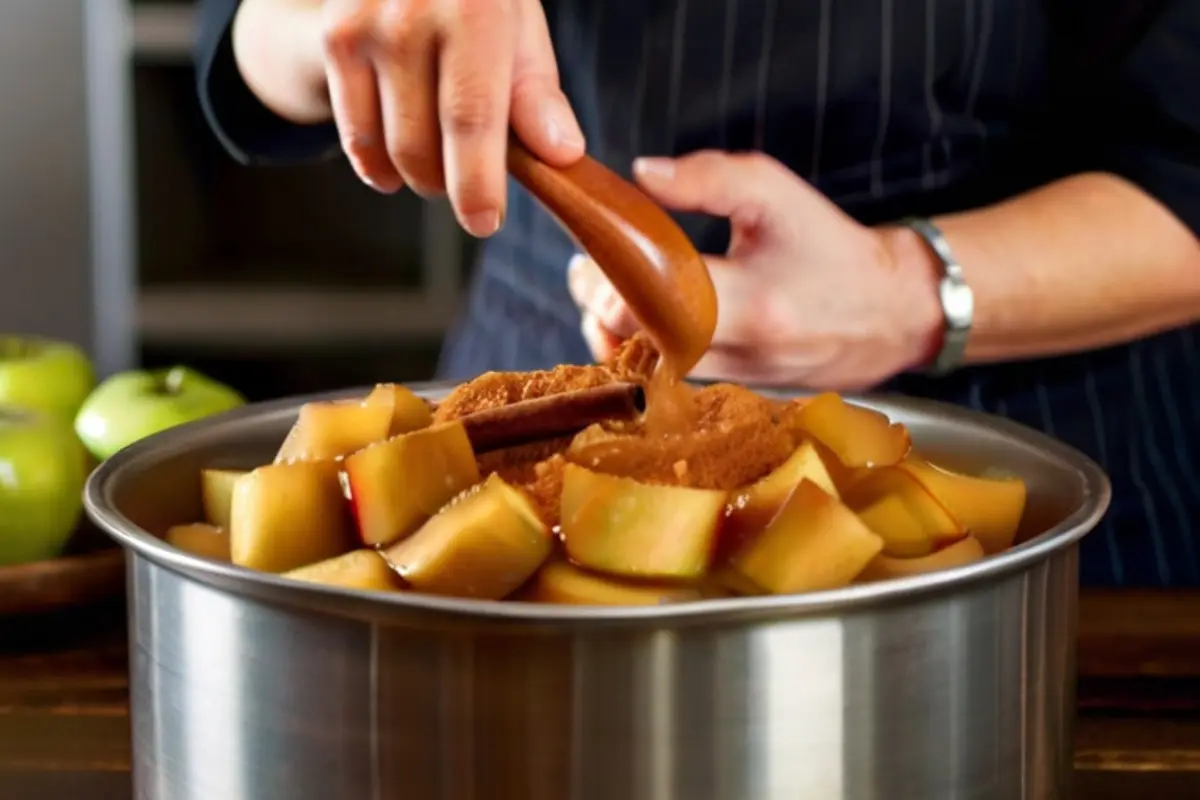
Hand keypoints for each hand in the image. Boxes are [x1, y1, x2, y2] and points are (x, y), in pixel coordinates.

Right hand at [280, 0, 584, 235]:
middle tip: (470, 183)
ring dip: (418, 176)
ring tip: (441, 161)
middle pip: (422, 144)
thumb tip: (561, 154)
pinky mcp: (336, 40)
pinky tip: (397, 164)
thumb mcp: (520, 25)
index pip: (471, 119)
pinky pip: (356, 134)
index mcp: (475, 11)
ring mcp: (367, 27)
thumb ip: (537, 92)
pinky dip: (378, 163)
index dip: (477, 182)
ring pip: (388, 147)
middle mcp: (413, 15)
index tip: (484, 221)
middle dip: (448, 184)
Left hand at [567, 151, 943, 389]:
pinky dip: (645, 347)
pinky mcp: (736, 392)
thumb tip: (639, 174)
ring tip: (603, 290)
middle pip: (639, 346)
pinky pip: (672, 375)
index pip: (655, 309)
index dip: (610, 285)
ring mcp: (737, 381)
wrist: (892, 313)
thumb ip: (707, 177)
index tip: (594, 255)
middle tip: (583, 273)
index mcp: (753, 304)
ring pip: (649, 368)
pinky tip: (639, 315)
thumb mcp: (777, 194)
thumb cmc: (832, 248)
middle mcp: (742, 354)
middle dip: (598, 309)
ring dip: (615, 332)